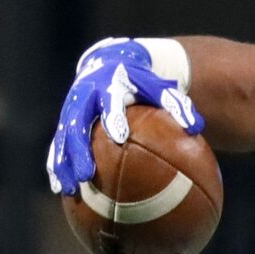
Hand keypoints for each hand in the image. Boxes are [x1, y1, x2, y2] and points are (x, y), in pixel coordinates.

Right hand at [45, 39, 202, 196]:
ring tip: (68, 190)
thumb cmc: (140, 82)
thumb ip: (177, 104)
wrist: (108, 63)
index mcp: (109, 85)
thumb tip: (197, 127)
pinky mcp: (64, 122)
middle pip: (77, 124)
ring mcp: (71, 111)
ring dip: (64, 165)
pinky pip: (57, 146)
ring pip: (63, 139)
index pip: (110, 101)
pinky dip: (57, 165)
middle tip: (87, 175)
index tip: (119, 136)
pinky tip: (60, 189)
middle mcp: (85, 97)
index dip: (113, 117)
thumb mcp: (158, 87)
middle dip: (80, 150)